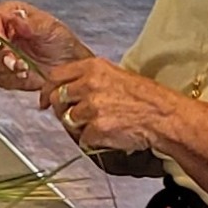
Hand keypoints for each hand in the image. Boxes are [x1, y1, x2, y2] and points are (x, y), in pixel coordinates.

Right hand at [0, 1, 93, 91]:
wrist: (70, 66)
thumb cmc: (63, 42)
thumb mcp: (50, 29)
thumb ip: (31, 23)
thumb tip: (14, 17)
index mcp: (11, 14)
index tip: (1, 44)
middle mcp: (3, 32)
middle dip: (2, 54)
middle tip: (16, 62)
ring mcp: (2, 52)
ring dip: (7, 68)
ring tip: (26, 70)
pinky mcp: (4, 71)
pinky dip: (10, 79)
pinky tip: (24, 77)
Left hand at [39, 57, 167, 154]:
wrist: (162, 116)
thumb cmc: (144, 97)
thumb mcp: (115, 75)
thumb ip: (89, 78)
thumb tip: (68, 88)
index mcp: (92, 68)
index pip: (55, 76)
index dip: (47, 90)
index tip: (44, 100)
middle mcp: (88, 85)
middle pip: (56, 99)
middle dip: (61, 110)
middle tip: (74, 116)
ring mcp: (91, 108)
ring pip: (67, 120)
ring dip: (79, 126)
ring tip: (99, 124)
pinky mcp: (95, 129)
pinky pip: (82, 138)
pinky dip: (92, 140)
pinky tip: (107, 134)